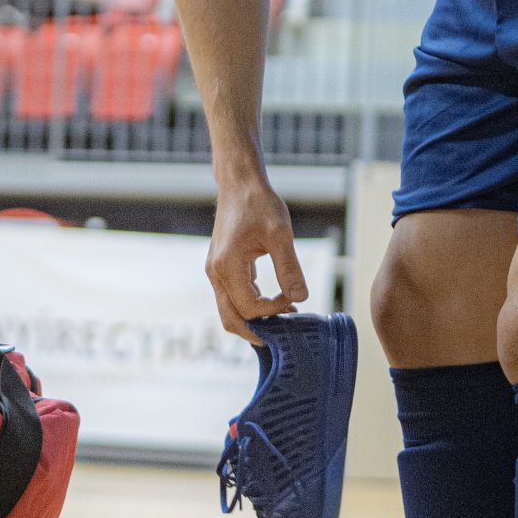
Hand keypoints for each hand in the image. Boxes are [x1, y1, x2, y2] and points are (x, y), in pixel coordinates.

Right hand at [207, 168, 307, 342]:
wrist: (239, 183)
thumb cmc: (259, 204)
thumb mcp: (280, 234)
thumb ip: (289, 268)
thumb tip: (301, 297)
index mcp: (227, 266)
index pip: (249, 308)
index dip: (274, 310)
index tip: (294, 299)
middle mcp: (216, 273)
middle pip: (230, 319)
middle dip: (257, 331)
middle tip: (284, 334)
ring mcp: (216, 271)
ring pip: (229, 310)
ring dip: (254, 319)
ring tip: (283, 316)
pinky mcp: (221, 267)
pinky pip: (233, 296)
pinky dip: (251, 305)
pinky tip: (274, 301)